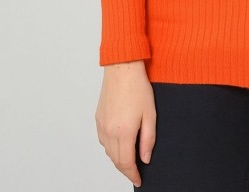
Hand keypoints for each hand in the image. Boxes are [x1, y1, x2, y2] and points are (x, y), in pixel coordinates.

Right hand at [95, 60, 156, 187]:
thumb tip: (145, 158)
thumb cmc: (138, 87)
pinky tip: (119, 144)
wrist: (122, 68)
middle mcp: (109, 131)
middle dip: (126, 169)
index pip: (126, 162)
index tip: (138, 179)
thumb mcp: (150, 114)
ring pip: (108, 151)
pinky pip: (103, 140)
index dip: (133, 174)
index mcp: (124, 131)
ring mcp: (102, 125)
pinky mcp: (98, 118)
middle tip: (135, 172)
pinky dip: (110, 147)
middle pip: (116, 160)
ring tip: (129, 159)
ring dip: (118, 158)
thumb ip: (148, 139)